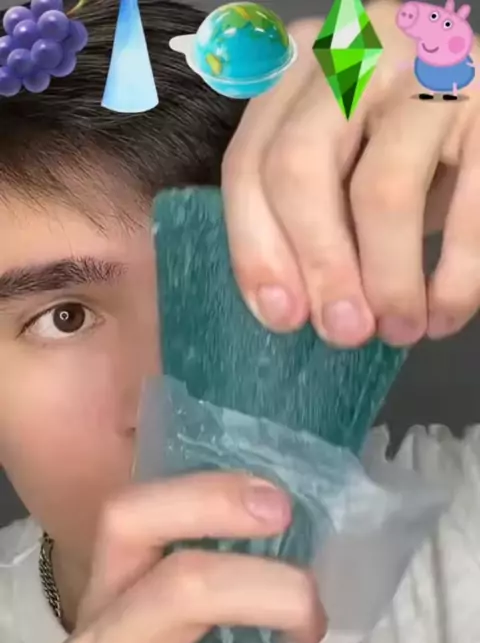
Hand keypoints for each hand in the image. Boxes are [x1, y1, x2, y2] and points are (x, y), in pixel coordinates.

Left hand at [222, 0, 479, 347]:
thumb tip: (292, 309)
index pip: (249, 164)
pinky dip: (457, 276)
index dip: (258, 251)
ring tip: (400, 329)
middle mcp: (352, 52)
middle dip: (319, 267)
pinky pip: (468, 207)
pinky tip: (446, 313)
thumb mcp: (343, 169)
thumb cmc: (404, 149)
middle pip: (299, 168)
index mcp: (296, 72)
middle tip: (344, 331)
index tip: (284, 317)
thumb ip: (310, 220)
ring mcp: (424, 66)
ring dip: (388, 281)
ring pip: (381, 190)